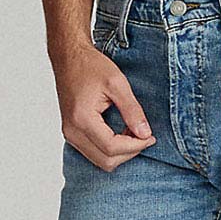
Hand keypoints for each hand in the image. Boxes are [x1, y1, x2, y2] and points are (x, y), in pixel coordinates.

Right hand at [54, 41, 155, 169]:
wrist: (69, 58)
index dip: (135, 146)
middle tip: (144, 135)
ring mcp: (69, 134)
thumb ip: (132, 110)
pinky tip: (120, 134)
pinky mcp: (71, 133)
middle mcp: (72, 131)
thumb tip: (145, 133)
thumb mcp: (117, 83)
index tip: (150, 136)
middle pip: (106, 161)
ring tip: (133, 133)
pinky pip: (94, 153)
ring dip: (120, 152)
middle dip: (129, 152)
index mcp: (82, 119)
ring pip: (100, 161)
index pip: (112, 148)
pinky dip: (110, 149)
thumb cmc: (90, 66)